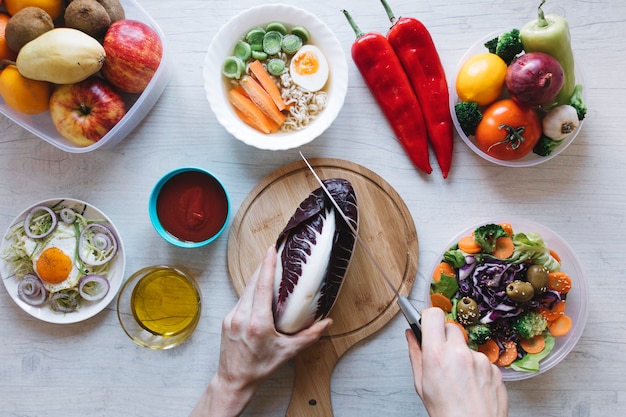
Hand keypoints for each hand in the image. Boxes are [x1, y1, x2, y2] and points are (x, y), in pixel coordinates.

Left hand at [190, 246, 331, 416]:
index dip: (267, 265)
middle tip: (273, 252)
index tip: (271, 249)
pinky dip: (250, 291)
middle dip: (263, 266)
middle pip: (252, 283)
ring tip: (268, 267)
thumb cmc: (260, 368)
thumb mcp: (288, 352)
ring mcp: (231, 316)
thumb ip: (309, 336)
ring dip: (256, 277)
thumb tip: (327, 323)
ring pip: (245, 289)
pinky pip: (241, 299)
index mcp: (257, 322)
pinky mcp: (227, 319)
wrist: (234, 380)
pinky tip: (258, 289)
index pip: (261, 286)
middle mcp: (242, 316)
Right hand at [406, 307, 508, 416]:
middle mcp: (460, 353)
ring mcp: (480, 360)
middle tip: (442, 357)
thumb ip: (416, 354)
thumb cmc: (447, 413)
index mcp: (437, 355)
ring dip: (461, 356)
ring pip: (466, 346)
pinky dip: (476, 369)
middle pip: (451, 328)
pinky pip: (481, 360)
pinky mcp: (495, 368)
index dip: (429, 318)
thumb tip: (411, 336)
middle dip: (444, 338)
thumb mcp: (421, 384)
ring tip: (458, 380)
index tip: (427, 324)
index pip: (434, 315)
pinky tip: (471, 385)